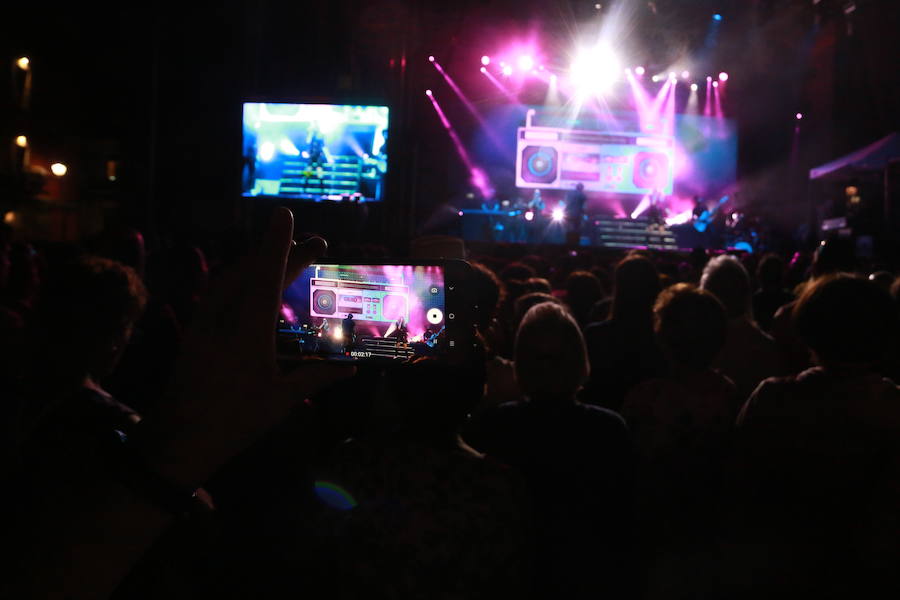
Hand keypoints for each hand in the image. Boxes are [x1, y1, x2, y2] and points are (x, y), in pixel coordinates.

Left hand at [135, 208, 352, 487]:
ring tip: (288, 257)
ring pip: (233, 277)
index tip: (286, 216)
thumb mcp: (279, 401)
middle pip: (252, 270)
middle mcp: (223, 318)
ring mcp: (204, 322)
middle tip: (315, 243)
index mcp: (248, 332)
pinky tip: (254, 284)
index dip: (280, 245)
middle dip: (282, 251)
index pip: (266, 276)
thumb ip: (315, 379)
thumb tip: (349, 369)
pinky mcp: (195, 330)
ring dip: (260, 262)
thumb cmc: (233, 422)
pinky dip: (243, 279)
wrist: (177, 440)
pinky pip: (221, 292)